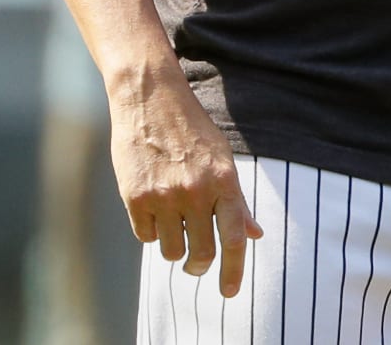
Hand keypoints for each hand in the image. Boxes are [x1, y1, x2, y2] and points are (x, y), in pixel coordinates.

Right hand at [108, 71, 263, 296]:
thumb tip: (255, 235)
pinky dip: (152, 231)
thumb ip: (236, 200)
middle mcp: (196, 191)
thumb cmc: (193, 131)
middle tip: (196, 264)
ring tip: (175, 224)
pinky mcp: (135, 197)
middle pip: (203, 252)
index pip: (233, 238)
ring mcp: (164, 196)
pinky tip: (154, 209)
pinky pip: (146, 236)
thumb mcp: (223, 159)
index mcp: (224, 181)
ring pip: (172, 250)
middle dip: (200, 265)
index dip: (233, 270)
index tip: (229, 292)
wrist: (153, 99)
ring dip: (175, 247)